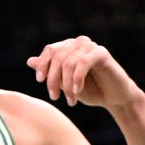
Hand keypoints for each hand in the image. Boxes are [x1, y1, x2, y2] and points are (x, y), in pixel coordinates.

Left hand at [26, 36, 140, 110]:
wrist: (115, 98)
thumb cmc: (91, 90)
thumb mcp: (66, 83)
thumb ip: (51, 72)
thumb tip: (29, 61)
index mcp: (69, 48)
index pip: (50, 50)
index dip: (43, 64)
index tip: (39, 81)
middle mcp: (79, 43)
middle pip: (57, 56)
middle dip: (53, 79)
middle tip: (54, 97)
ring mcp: (91, 46)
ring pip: (68, 61)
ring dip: (66, 84)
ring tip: (70, 101)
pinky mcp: (101, 53)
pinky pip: (83, 63)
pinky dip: (77, 79)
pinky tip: (77, 92)